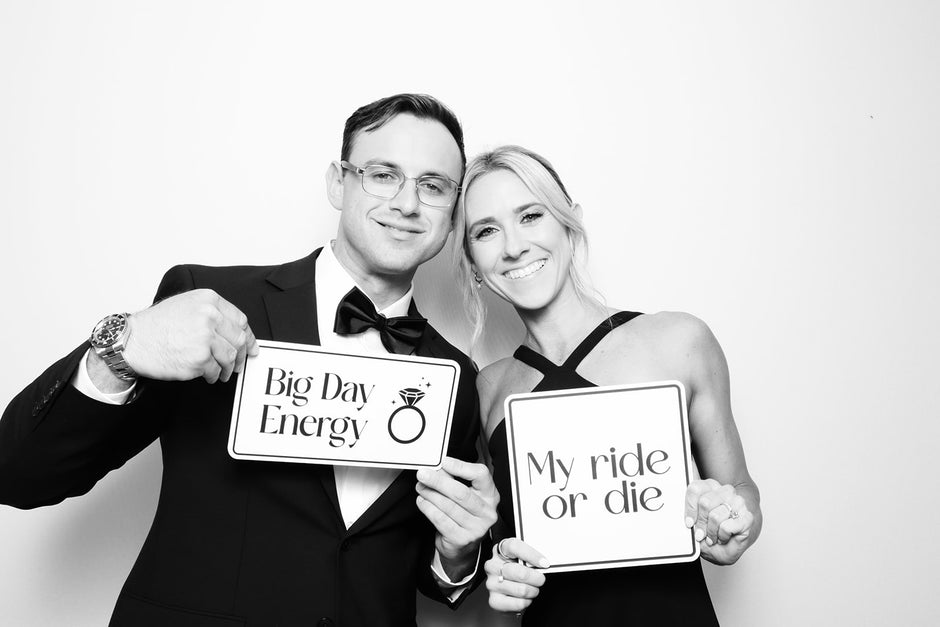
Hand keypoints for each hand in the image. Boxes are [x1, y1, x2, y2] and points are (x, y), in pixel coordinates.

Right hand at [124, 289, 258, 383]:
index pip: (240, 320)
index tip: (251, 346)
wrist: (132, 340)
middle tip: (238, 364)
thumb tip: (237, 331)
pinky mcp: (199, 359)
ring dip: (228, 368)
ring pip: (230, 357)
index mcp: (208, 300)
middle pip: (239, 339)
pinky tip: (207, 375)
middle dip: (241, 355)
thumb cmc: (156, 325)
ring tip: (221, 372)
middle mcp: (209, 316)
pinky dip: (213, 375)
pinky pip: (215, 370)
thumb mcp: (186, 305)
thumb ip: (212, 313)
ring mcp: (205, 338)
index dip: (248, 336)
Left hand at [415, 457, 498, 579]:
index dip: (461, 467)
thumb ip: (453, 479)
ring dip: (430, 494)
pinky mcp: (461, 539)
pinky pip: (441, 520)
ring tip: (421, 487)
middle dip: (438, 482)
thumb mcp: (464, 495)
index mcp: (490, 495)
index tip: (444, 462)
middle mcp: (486, 512)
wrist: (463, 545)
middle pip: (461, 492)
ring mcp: (476, 527)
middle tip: (424, 474)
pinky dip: (428, 508)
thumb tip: (438, 468)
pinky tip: (422, 502)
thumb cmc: (464, 515)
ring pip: (448, 506)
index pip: (480, 475)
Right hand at [484, 537, 548, 613]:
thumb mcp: (522, 559)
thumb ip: (530, 558)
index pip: (514, 547)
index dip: (531, 555)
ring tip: (532, 589)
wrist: (508, 592)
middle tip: (540, 579)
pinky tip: (525, 597)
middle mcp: (492, 566)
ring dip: (532, 591)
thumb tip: (544, 563)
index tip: (544, 563)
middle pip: (520, 573)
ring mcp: (492, 583)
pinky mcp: (494, 600)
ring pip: (521, 590)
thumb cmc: (518, 572)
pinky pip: (519, 603)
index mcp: (500, 550)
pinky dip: (527, 602)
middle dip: (536, 578)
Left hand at [685, 478, 754, 564]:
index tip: (689, 522)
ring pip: (715, 516)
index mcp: (710, 486)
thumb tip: (681, 508)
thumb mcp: (694, 520)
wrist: (727, 548)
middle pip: (705, 503)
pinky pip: (726, 527)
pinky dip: (721, 536)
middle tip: (701, 533)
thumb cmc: (710, 532)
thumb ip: (688, 511)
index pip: (696, 488)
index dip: (690, 508)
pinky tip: (723, 537)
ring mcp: (738, 502)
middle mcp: (725, 491)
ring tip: (712, 536)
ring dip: (711, 532)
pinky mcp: (747, 517)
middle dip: (701, 523)